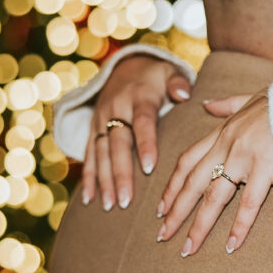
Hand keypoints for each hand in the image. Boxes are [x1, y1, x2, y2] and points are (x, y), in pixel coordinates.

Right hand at [82, 55, 192, 209]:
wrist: (124, 67)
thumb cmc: (156, 77)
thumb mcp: (169, 72)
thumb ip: (178, 82)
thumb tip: (184, 94)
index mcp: (138, 97)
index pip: (142, 123)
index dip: (145, 144)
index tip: (149, 168)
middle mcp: (116, 109)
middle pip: (118, 144)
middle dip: (121, 173)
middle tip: (126, 200)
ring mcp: (101, 120)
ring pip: (101, 153)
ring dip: (104, 181)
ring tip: (111, 205)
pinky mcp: (92, 129)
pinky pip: (88, 155)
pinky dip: (88, 177)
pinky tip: (89, 199)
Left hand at [156, 92, 272, 255]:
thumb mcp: (248, 98)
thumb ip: (225, 105)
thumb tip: (206, 104)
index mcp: (221, 132)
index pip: (187, 162)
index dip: (172, 186)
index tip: (161, 207)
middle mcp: (226, 146)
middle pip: (193, 184)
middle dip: (175, 212)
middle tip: (163, 235)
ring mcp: (243, 157)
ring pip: (214, 197)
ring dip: (198, 225)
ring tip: (188, 249)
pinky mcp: (265, 167)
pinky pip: (248, 202)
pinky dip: (239, 226)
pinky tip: (231, 246)